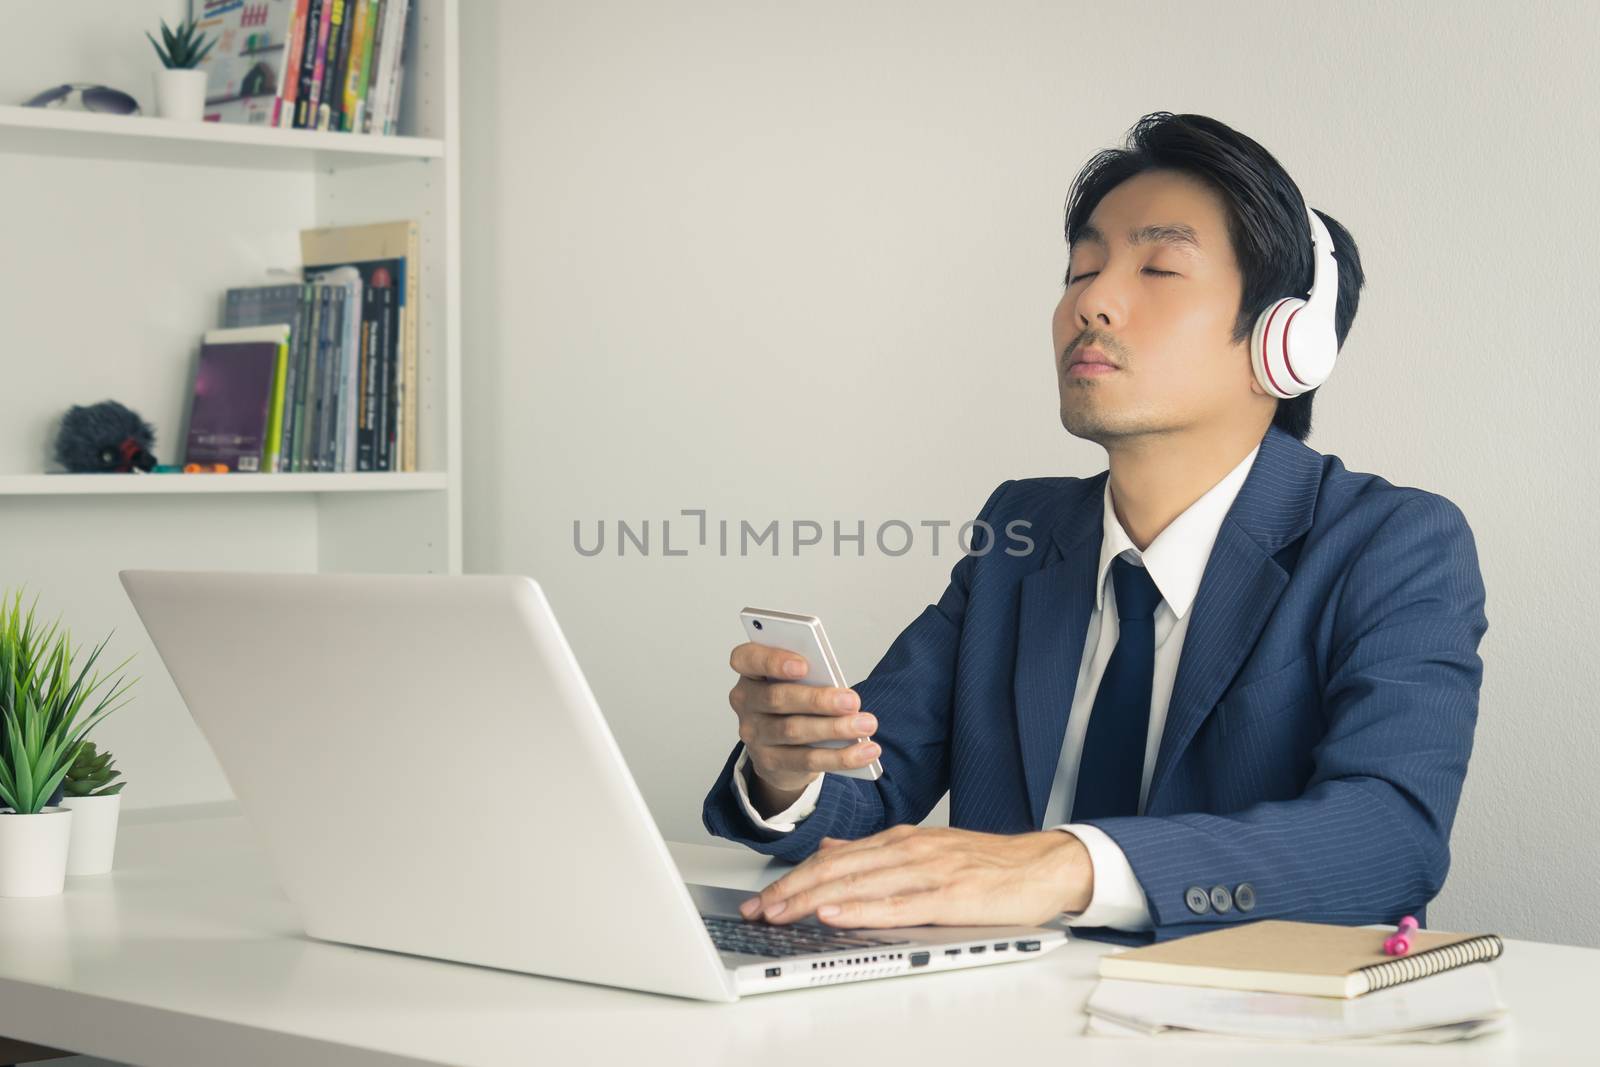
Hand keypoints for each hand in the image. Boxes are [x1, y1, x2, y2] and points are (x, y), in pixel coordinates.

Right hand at [727, 641, 880, 796]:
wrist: (780, 749)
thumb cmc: (794, 702)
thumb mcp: (797, 683)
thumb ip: (810, 678)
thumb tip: (839, 690)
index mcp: (750, 672)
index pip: (746, 659)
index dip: (772, 661)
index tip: (804, 665)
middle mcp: (745, 702)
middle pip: (777, 698)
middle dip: (818, 700)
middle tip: (853, 701)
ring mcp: (753, 734)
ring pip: (793, 731)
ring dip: (835, 728)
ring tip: (866, 724)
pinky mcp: (769, 762)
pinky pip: (807, 760)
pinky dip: (841, 757)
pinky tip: (866, 751)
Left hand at [737, 825, 1094, 927]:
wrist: (1045, 866)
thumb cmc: (989, 866)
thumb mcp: (927, 849)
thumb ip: (879, 852)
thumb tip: (834, 850)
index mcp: (901, 839)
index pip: (833, 857)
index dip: (793, 877)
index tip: (763, 898)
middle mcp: (908, 848)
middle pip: (836, 869)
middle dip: (789, 890)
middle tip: (756, 910)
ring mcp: (927, 870)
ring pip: (857, 884)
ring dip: (811, 900)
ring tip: (779, 913)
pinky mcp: (949, 896)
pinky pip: (895, 904)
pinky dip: (859, 910)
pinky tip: (834, 914)